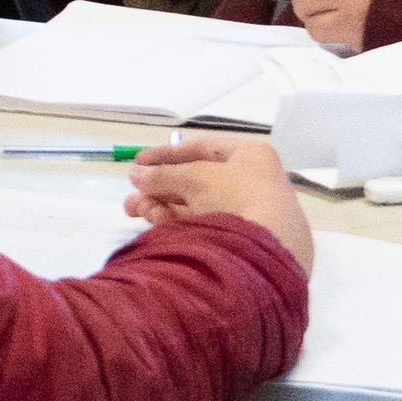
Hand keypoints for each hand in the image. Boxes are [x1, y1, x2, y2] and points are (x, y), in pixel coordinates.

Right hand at [124, 135, 313, 273]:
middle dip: (160, 189)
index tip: (138, 163)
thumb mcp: (195, 177)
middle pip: (196, 182)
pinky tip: (156, 225)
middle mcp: (253, 183)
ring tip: (135, 211)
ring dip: (163, 207)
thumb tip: (136, 174)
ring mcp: (250, 215)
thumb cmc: (237, 197)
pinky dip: (179, 225)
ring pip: (198, 208)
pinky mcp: (244, 243)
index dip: (167, 156)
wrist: (269, 250)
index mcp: (252, 157)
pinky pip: (205, 228)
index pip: (203, 150)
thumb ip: (162, 174)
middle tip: (132, 197)